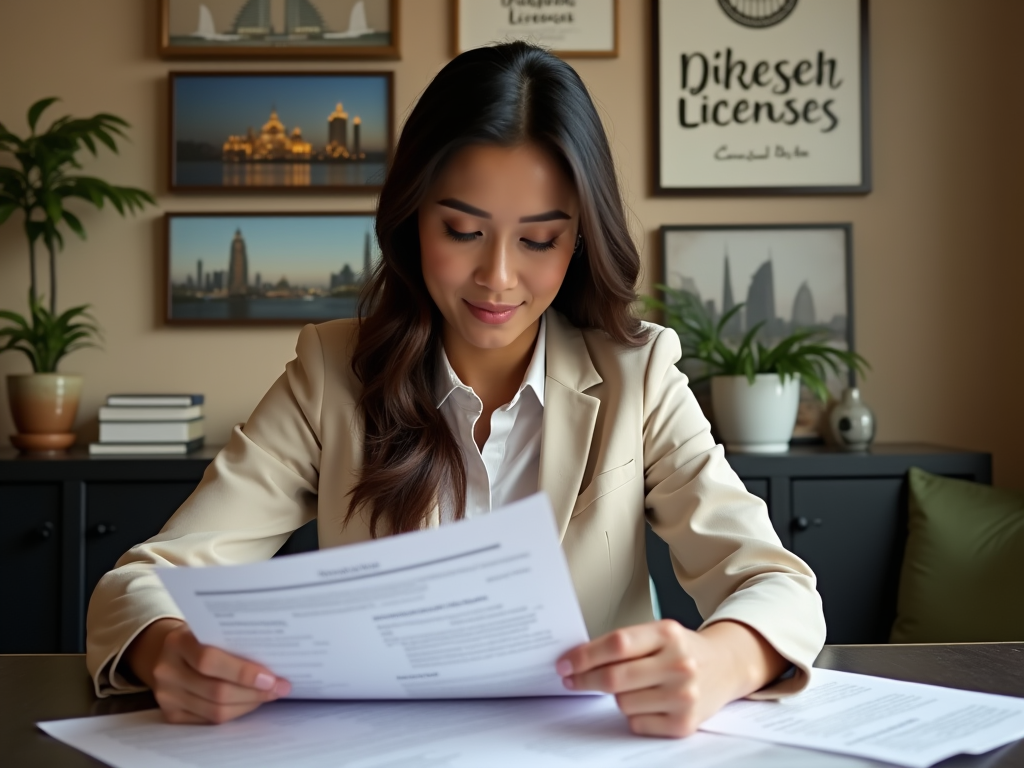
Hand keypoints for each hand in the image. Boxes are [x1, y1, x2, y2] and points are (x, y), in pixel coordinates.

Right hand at [124, 618, 290, 723]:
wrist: (164, 651)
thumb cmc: (199, 636)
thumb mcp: (210, 628)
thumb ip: (233, 639)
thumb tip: (275, 656)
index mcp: (177, 642)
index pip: (209, 660)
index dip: (242, 672)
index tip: (271, 677)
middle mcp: (166, 670)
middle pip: (216, 690)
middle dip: (254, 691)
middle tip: (280, 687)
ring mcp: (166, 695)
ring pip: (215, 710)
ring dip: (249, 703)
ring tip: (270, 694)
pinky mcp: (171, 713)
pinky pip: (209, 720)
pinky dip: (236, 711)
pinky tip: (251, 701)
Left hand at [556, 619, 786, 737]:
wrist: (726, 666)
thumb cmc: (682, 649)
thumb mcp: (659, 633)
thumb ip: (625, 643)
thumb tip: (577, 660)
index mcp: (668, 633)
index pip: (617, 644)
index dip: (584, 655)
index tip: (565, 663)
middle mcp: (679, 664)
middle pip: (615, 677)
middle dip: (585, 680)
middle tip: (571, 679)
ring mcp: (684, 696)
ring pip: (623, 703)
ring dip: (618, 697)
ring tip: (636, 686)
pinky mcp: (685, 723)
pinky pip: (637, 723)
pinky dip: (634, 714)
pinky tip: (649, 702)